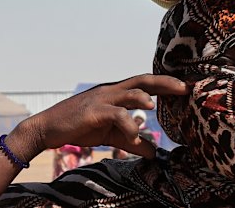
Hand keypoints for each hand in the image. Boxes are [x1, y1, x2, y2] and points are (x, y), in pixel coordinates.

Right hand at [7, 74, 188, 161]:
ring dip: (143, 98)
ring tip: (154, 108)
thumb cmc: (83, 127)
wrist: (48, 129)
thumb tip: (154, 153)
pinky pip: (114, 114)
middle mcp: (112, 91)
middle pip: (143, 80)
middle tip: (185, 88)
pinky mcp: (93, 111)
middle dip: (165, 83)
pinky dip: (126, 124)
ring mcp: (102, 99)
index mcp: (118, 93)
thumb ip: (134, 141)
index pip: (146, 83)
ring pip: (128, 92)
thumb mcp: (112, 135)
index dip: (166, 83)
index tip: (186, 87)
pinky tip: (133, 135)